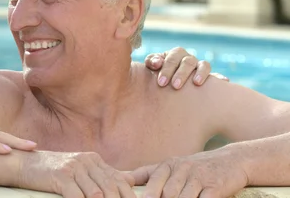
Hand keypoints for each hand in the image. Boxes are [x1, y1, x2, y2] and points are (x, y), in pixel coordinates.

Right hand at [18, 151, 135, 197]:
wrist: (25, 164)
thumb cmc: (54, 171)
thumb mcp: (80, 170)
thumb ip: (102, 175)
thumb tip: (129, 182)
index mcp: (94, 160)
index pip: (119, 181)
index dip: (129, 197)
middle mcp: (86, 161)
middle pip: (111, 188)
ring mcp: (73, 168)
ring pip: (97, 194)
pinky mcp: (61, 176)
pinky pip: (77, 196)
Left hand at [131, 148, 248, 197]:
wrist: (231, 161)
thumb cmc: (195, 167)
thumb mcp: (171, 166)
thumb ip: (148, 173)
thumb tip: (122, 179)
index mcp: (168, 165)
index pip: (152, 182)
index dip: (147, 196)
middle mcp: (182, 169)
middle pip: (167, 194)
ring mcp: (199, 178)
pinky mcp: (215, 187)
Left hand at [144, 47, 228, 88]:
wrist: (167, 81)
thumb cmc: (158, 72)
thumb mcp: (152, 66)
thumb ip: (152, 62)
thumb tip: (156, 63)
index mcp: (175, 54)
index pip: (172, 58)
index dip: (166, 69)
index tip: (161, 83)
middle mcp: (188, 59)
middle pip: (188, 62)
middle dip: (181, 74)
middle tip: (175, 86)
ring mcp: (199, 67)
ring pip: (204, 65)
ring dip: (201, 73)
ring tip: (197, 83)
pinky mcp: (209, 77)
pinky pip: (216, 76)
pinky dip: (219, 78)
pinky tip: (223, 81)